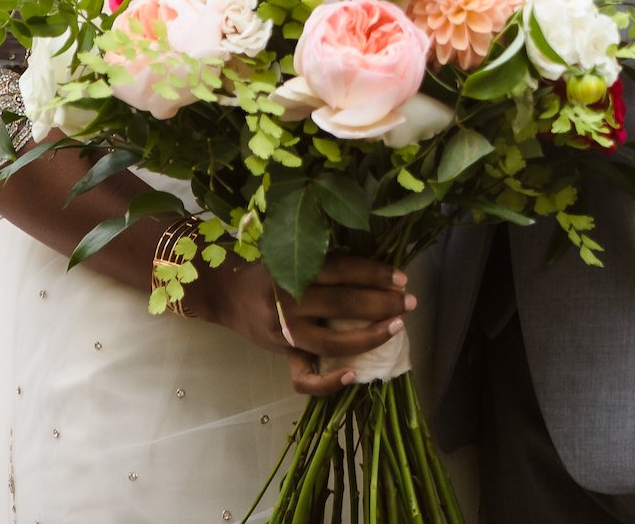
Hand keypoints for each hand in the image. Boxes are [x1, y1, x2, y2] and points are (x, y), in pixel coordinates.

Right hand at [197, 256, 412, 395]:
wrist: (226, 293)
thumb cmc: (266, 267)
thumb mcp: (290, 252)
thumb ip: (324, 259)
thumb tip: (378, 266)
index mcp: (292, 269)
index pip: (343, 270)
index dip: (376, 274)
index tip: (402, 277)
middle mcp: (288, 301)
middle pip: (343, 304)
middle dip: (383, 304)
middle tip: (409, 301)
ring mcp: (284, 332)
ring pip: (332, 342)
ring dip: (370, 337)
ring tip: (396, 327)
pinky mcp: (281, 353)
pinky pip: (303, 378)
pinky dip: (329, 383)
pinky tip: (353, 375)